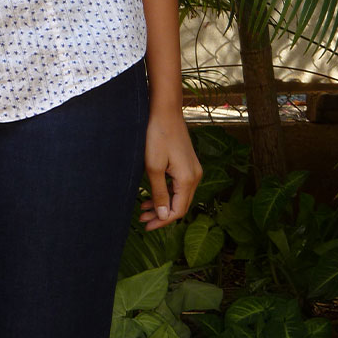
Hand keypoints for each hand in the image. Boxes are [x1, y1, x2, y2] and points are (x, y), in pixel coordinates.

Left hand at [139, 110, 201, 230]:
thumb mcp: (154, 166)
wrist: (165, 111)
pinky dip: (166, 193)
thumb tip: (163, 215)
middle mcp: (195, 176)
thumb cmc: (157, 136)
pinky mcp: (187, 163)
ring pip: (179, 195)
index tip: (146, 225)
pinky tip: (152, 194)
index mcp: (188, 179)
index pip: (178, 210)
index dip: (162, 221)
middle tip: (142, 219)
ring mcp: (192, 169)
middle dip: (161, 215)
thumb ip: (159, 192)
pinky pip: (178, 185)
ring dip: (163, 204)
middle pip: (180, 205)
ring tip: (143, 209)